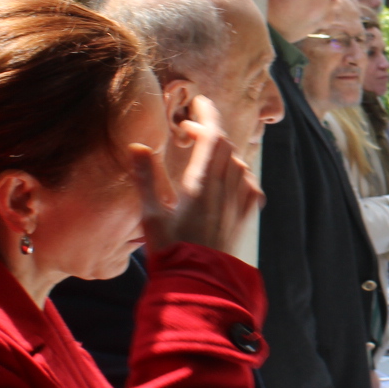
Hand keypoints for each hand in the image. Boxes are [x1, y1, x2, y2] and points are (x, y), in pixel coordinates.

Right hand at [132, 94, 263, 257]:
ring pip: (239, 163)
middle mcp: (226, 189)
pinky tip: (227, 181)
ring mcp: (240, 202)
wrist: (200, 284)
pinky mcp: (248, 216)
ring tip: (205, 155)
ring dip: (223, 153)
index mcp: (202, 184)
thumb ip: (145, 178)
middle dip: (211, 130)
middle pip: (226, 145)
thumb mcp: (151, 215)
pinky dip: (239, 174)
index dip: (207, 115)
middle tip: (192, 129)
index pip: (213, 136)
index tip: (198, 103)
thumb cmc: (171, 251)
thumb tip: (137, 146)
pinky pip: (250, 185)